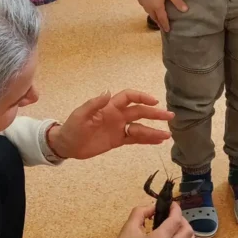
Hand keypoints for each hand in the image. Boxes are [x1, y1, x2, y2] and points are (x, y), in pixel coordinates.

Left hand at [47, 90, 172, 159]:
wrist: (67, 145)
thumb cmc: (72, 128)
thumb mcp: (80, 115)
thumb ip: (94, 104)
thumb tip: (108, 92)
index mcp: (109, 107)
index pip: (129, 98)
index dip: (142, 97)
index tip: (154, 102)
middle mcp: (117, 116)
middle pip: (140, 112)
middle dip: (155, 114)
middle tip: (170, 116)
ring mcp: (119, 128)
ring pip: (140, 128)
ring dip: (154, 131)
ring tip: (167, 135)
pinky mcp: (118, 140)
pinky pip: (135, 139)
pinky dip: (147, 140)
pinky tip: (158, 141)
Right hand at [102, 203, 195, 237]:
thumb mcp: (129, 226)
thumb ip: (142, 211)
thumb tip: (155, 207)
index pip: (176, 220)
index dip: (176, 209)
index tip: (172, 205)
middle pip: (188, 231)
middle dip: (182, 219)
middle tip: (172, 216)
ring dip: (187, 233)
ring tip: (177, 228)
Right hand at [136, 0, 187, 32]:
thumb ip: (177, 1)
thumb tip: (186, 10)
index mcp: (157, 6)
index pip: (162, 18)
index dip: (165, 25)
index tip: (167, 30)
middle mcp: (149, 6)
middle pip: (154, 16)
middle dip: (158, 22)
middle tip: (161, 26)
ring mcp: (143, 1)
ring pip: (148, 12)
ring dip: (152, 15)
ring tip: (156, 17)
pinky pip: (144, 5)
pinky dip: (148, 8)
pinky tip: (148, 6)